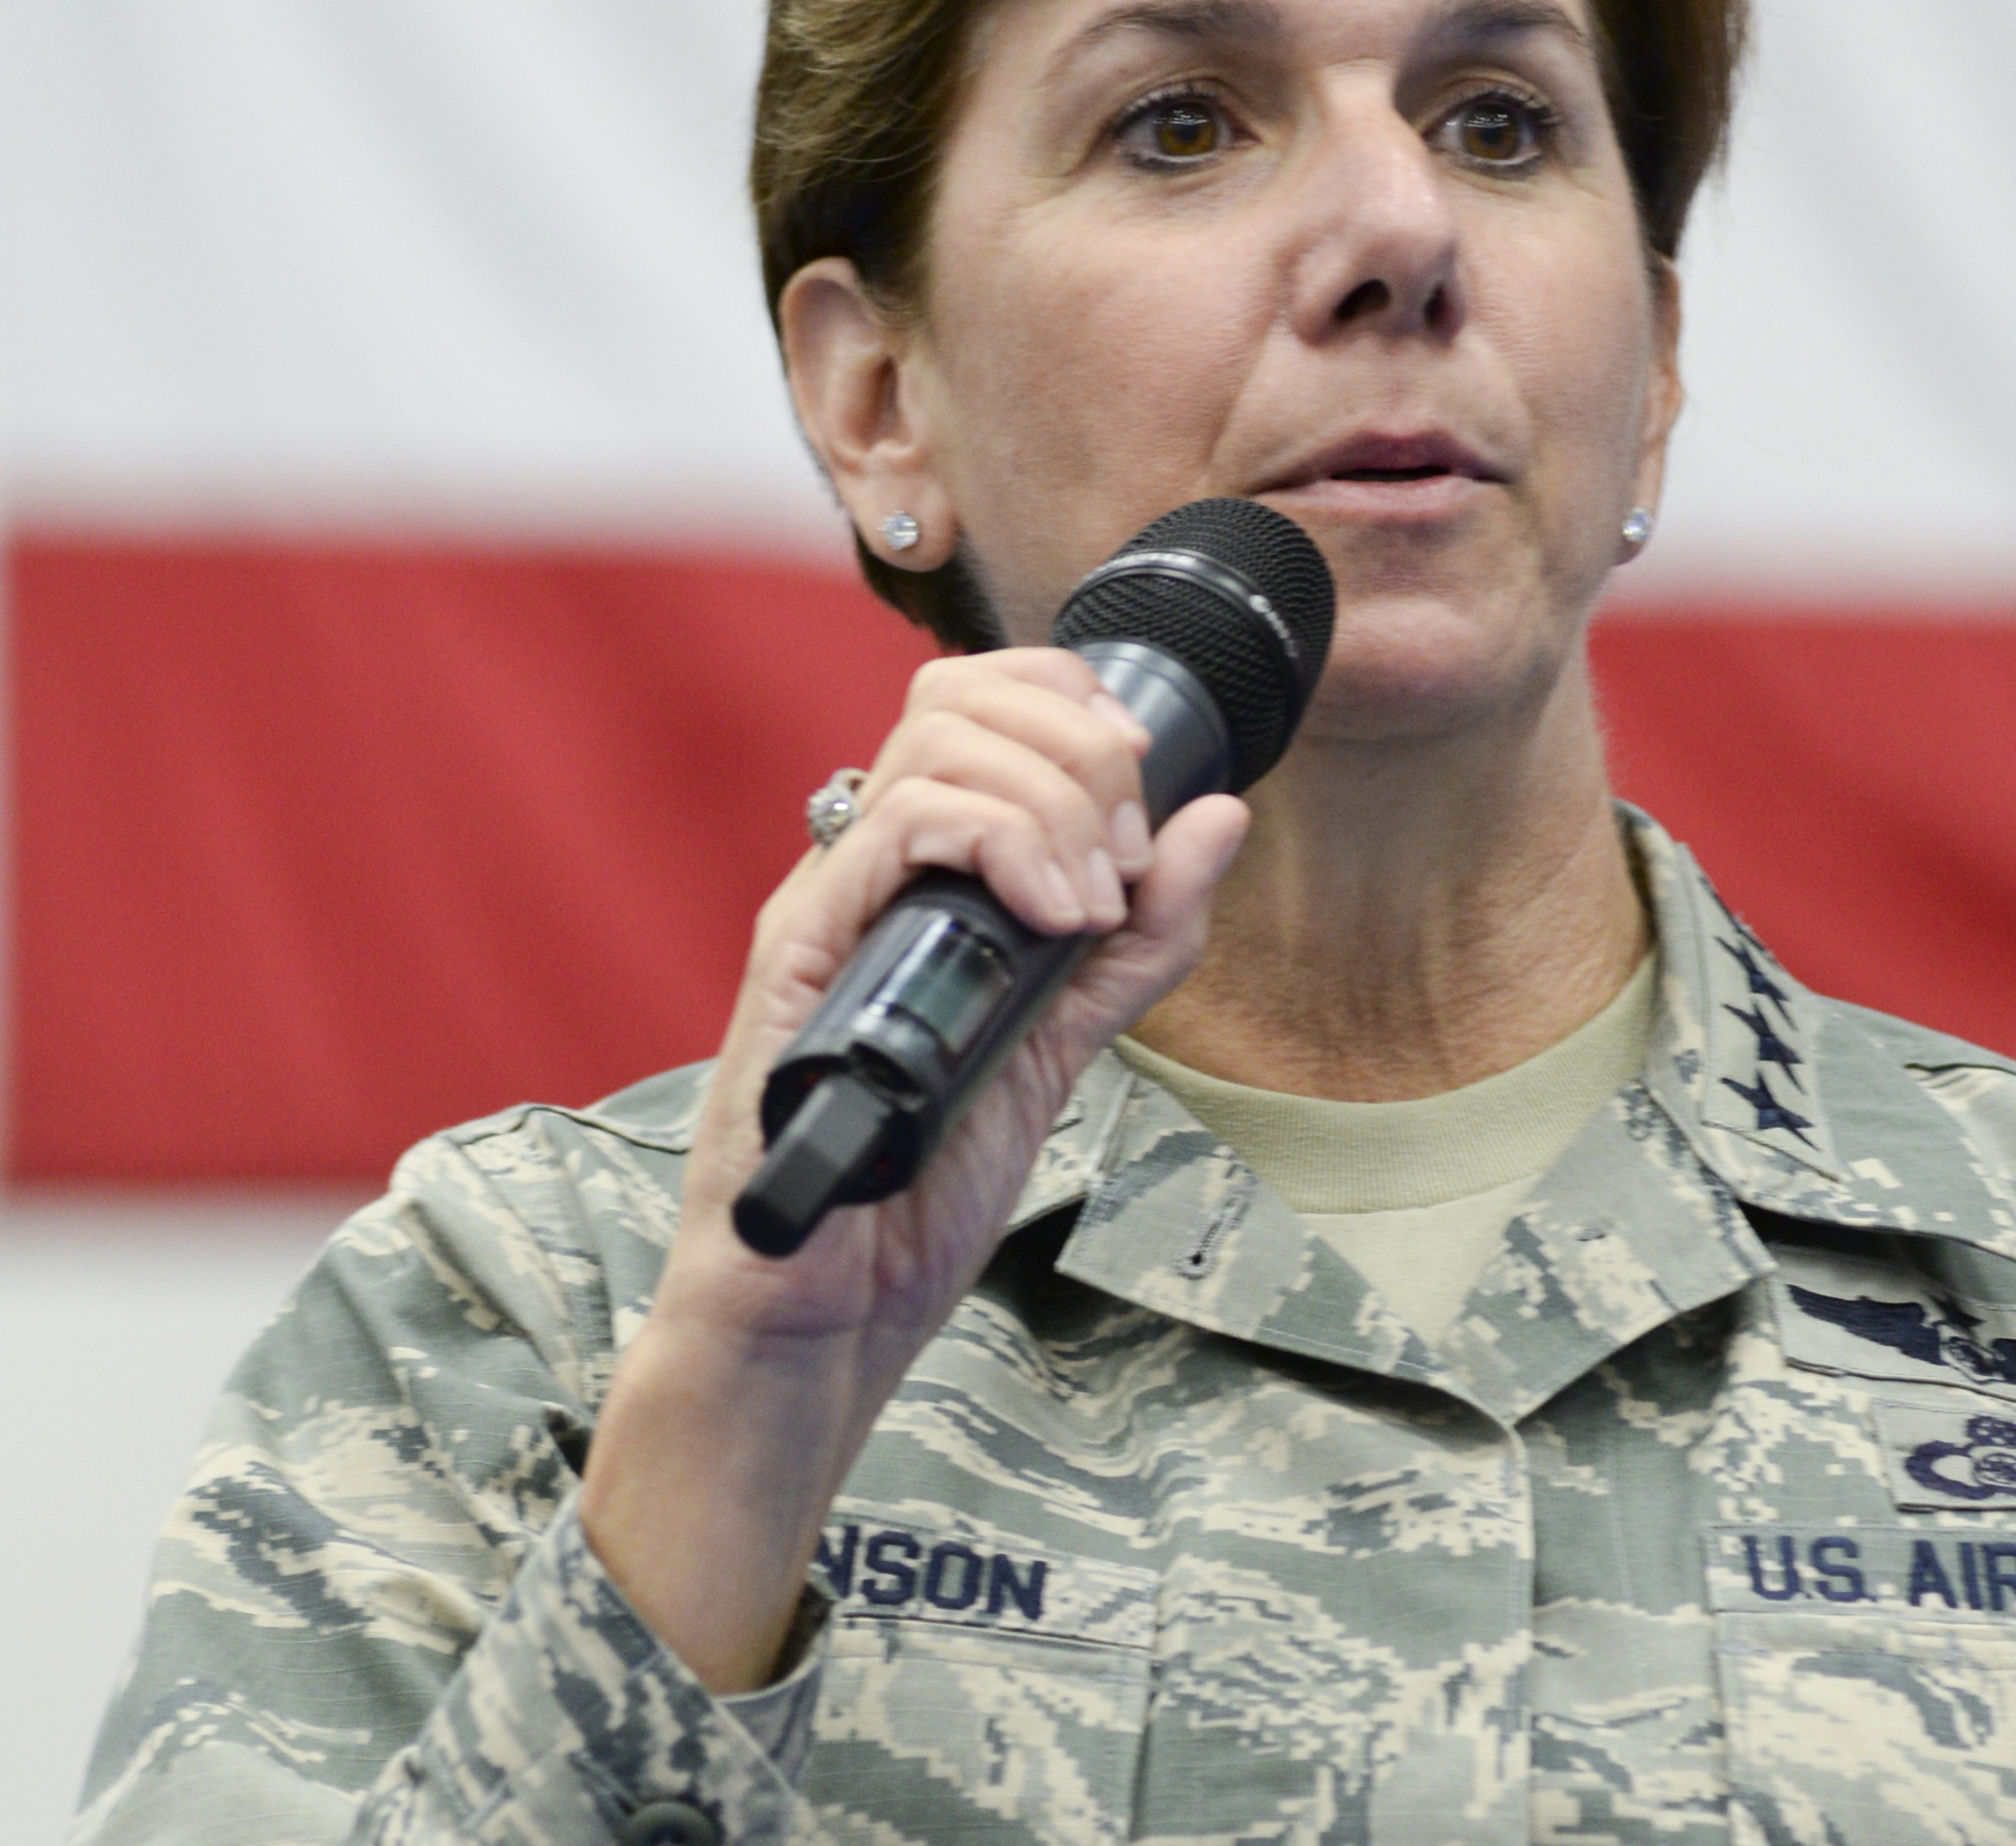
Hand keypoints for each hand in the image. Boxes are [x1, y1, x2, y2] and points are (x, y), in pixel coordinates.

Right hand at [582, 647, 1248, 1690]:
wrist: (822, 1317)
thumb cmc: (912, 1194)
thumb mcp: (1065, 1043)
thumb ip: (1140, 938)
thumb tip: (1217, 817)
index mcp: (919, 876)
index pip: (978, 704)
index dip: (1073, 705)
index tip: (1145, 782)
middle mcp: (864, 872)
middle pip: (956, 698)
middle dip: (1077, 744)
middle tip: (1124, 853)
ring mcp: (827, 907)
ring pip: (933, 747)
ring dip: (1052, 803)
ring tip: (1093, 905)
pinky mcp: (798, 955)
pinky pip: (893, 832)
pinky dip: (999, 847)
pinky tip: (1052, 923)